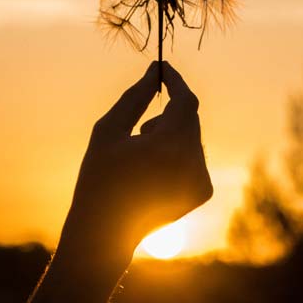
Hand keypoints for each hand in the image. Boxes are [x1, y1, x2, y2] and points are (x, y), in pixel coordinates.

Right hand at [58, 61, 212, 268]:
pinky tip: (153, 173)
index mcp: (169, 146)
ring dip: (171, 132)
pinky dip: (178, 152)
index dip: (175, 80)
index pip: (185, 100)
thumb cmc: (99, 177)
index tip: (162, 68)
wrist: (105, 233)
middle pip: (190, 117)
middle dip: (167, 113)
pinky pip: (195, 154)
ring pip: (192, 135)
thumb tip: (155, 70)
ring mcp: (201, 179)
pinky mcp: (204, 191)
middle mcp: (193, 163)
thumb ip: (135, 97)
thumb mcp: (109, 130)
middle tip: (138, 132)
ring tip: (142, 155)